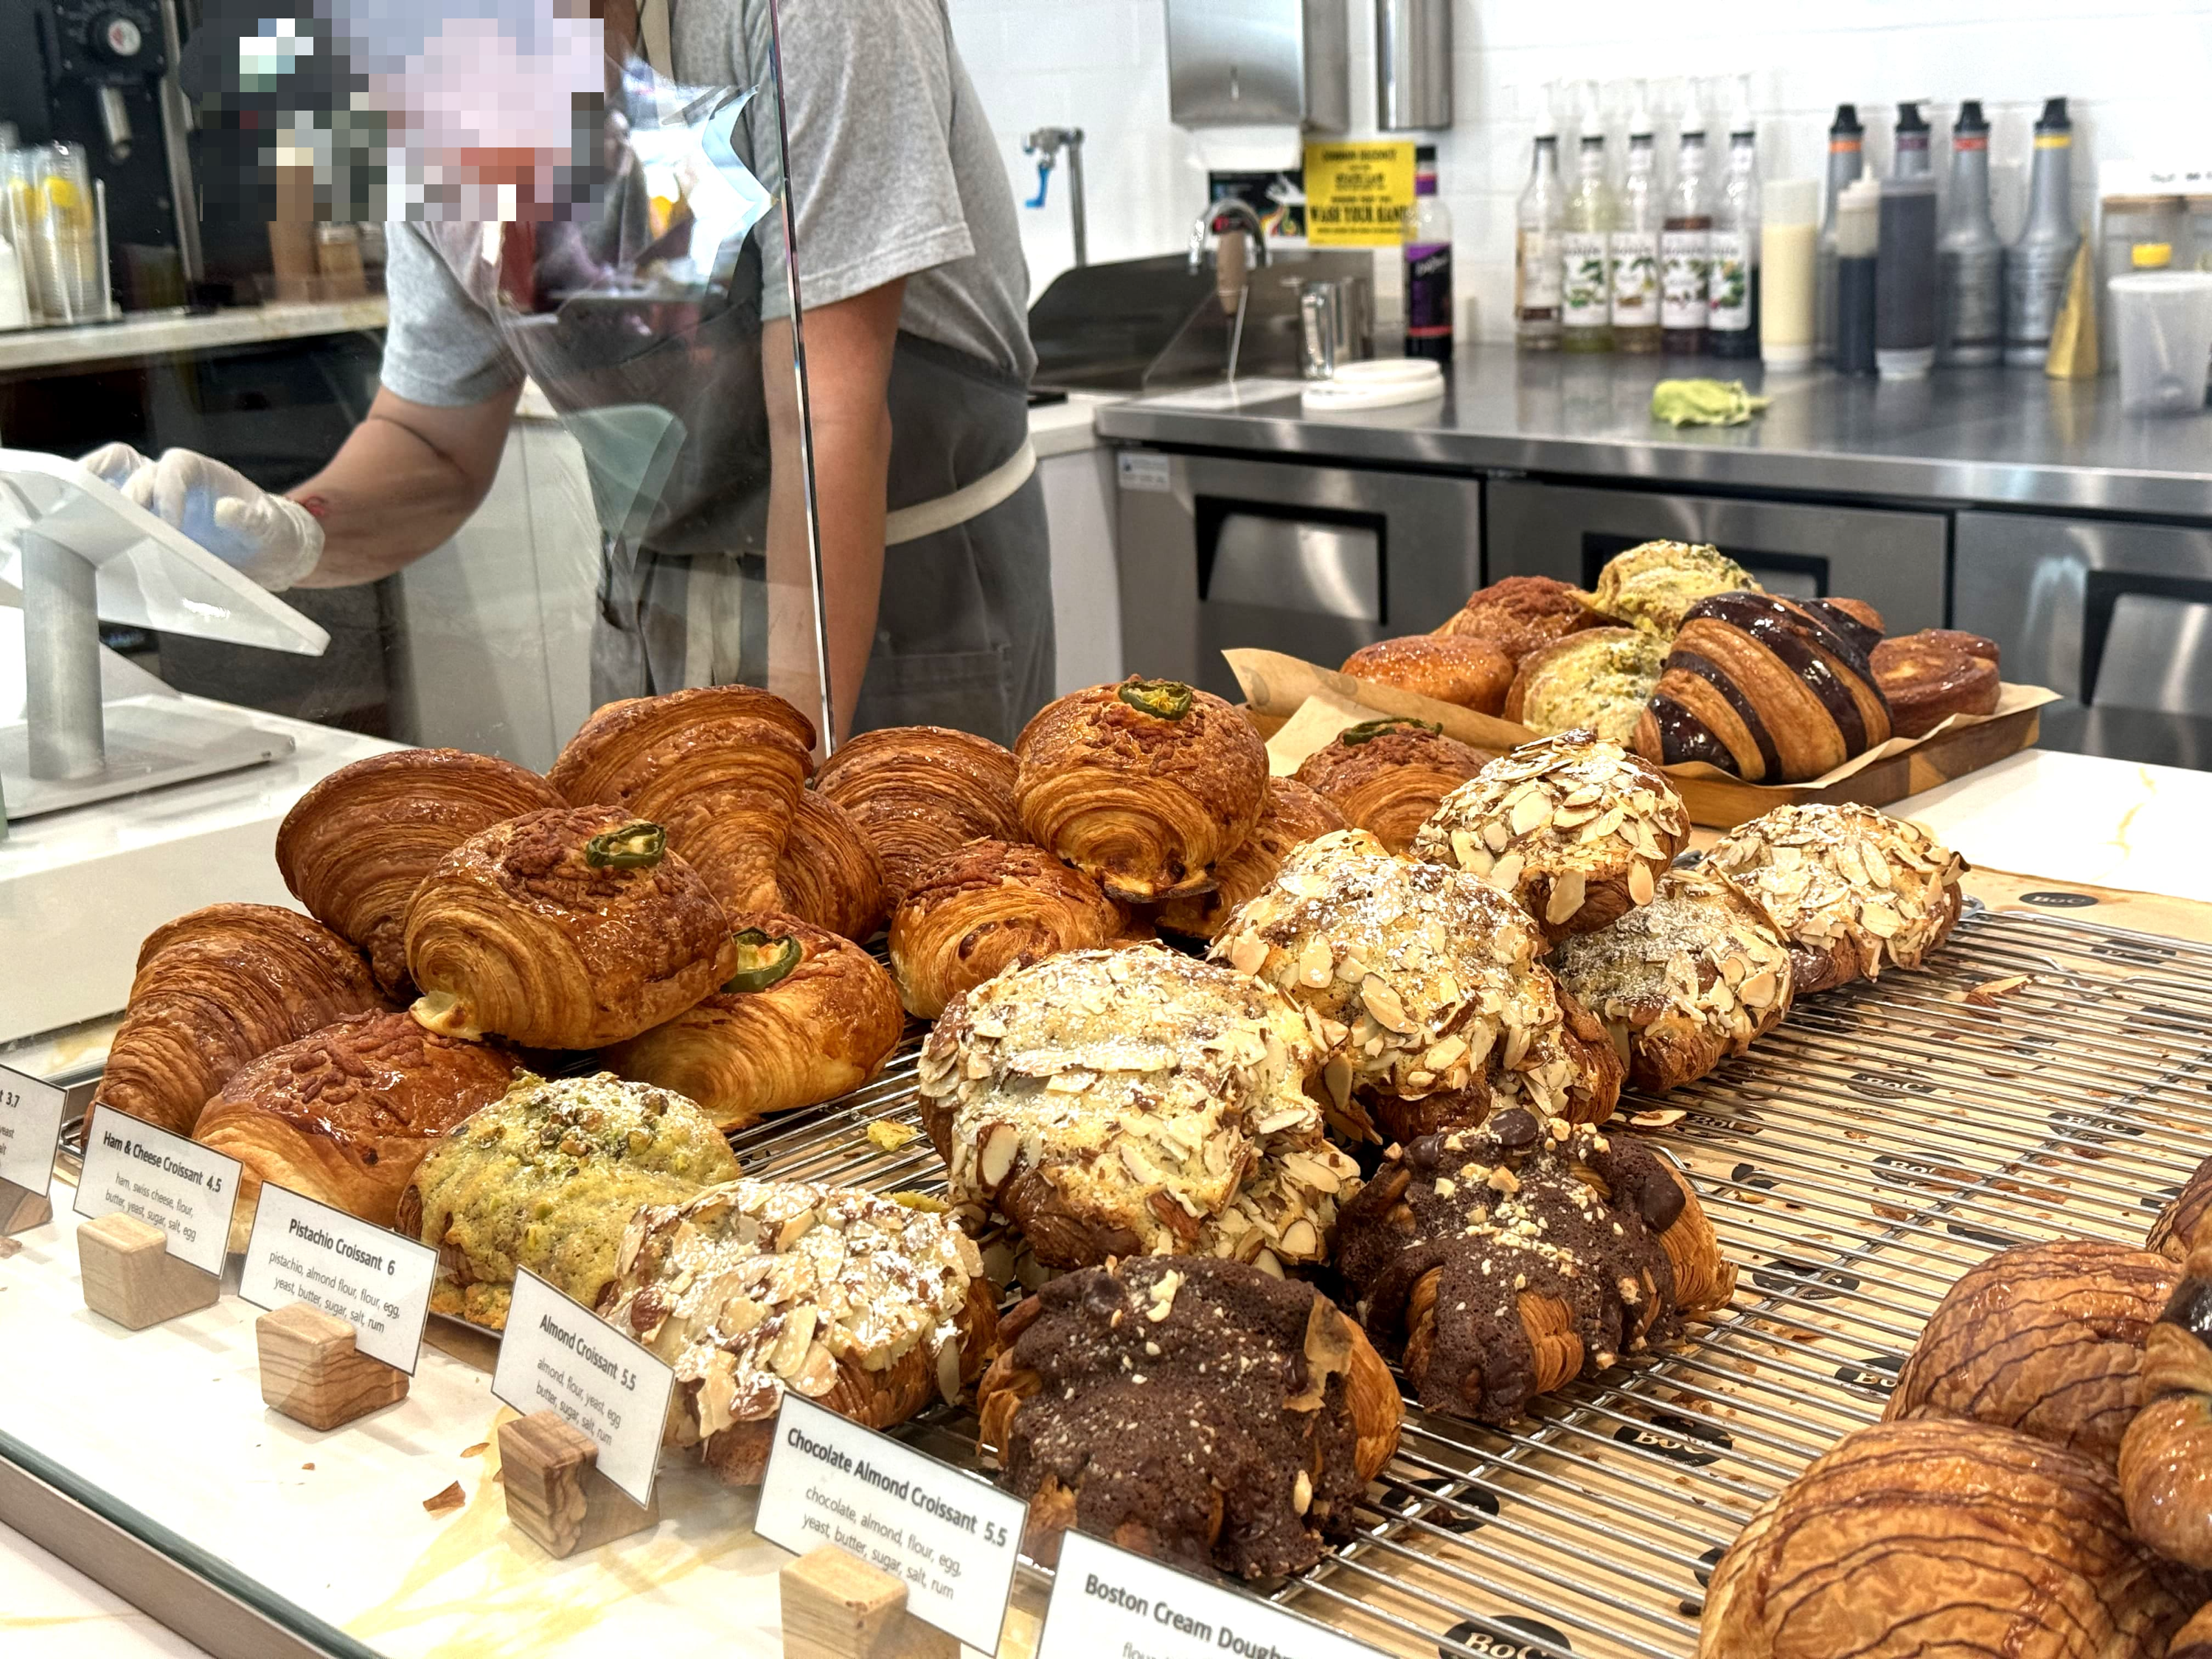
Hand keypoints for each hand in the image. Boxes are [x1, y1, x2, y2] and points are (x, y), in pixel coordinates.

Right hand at [80, 444, 323, 589]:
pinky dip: (93, 509)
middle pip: (135, 468)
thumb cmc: (268, 534)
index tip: (169, 524)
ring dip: (92, 485)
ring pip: (112, 474)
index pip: (175, 466)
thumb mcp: (270, 529)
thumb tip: (226, 510)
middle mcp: (172, 477)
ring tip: (71, 506)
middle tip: (118, 522)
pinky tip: (78, 528)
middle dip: (124, 492)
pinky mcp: (141, 516)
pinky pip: (110, 503)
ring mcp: (152, 494)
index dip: (168, 490)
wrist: (264, 553)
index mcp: (203, 471)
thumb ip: (252, 519)